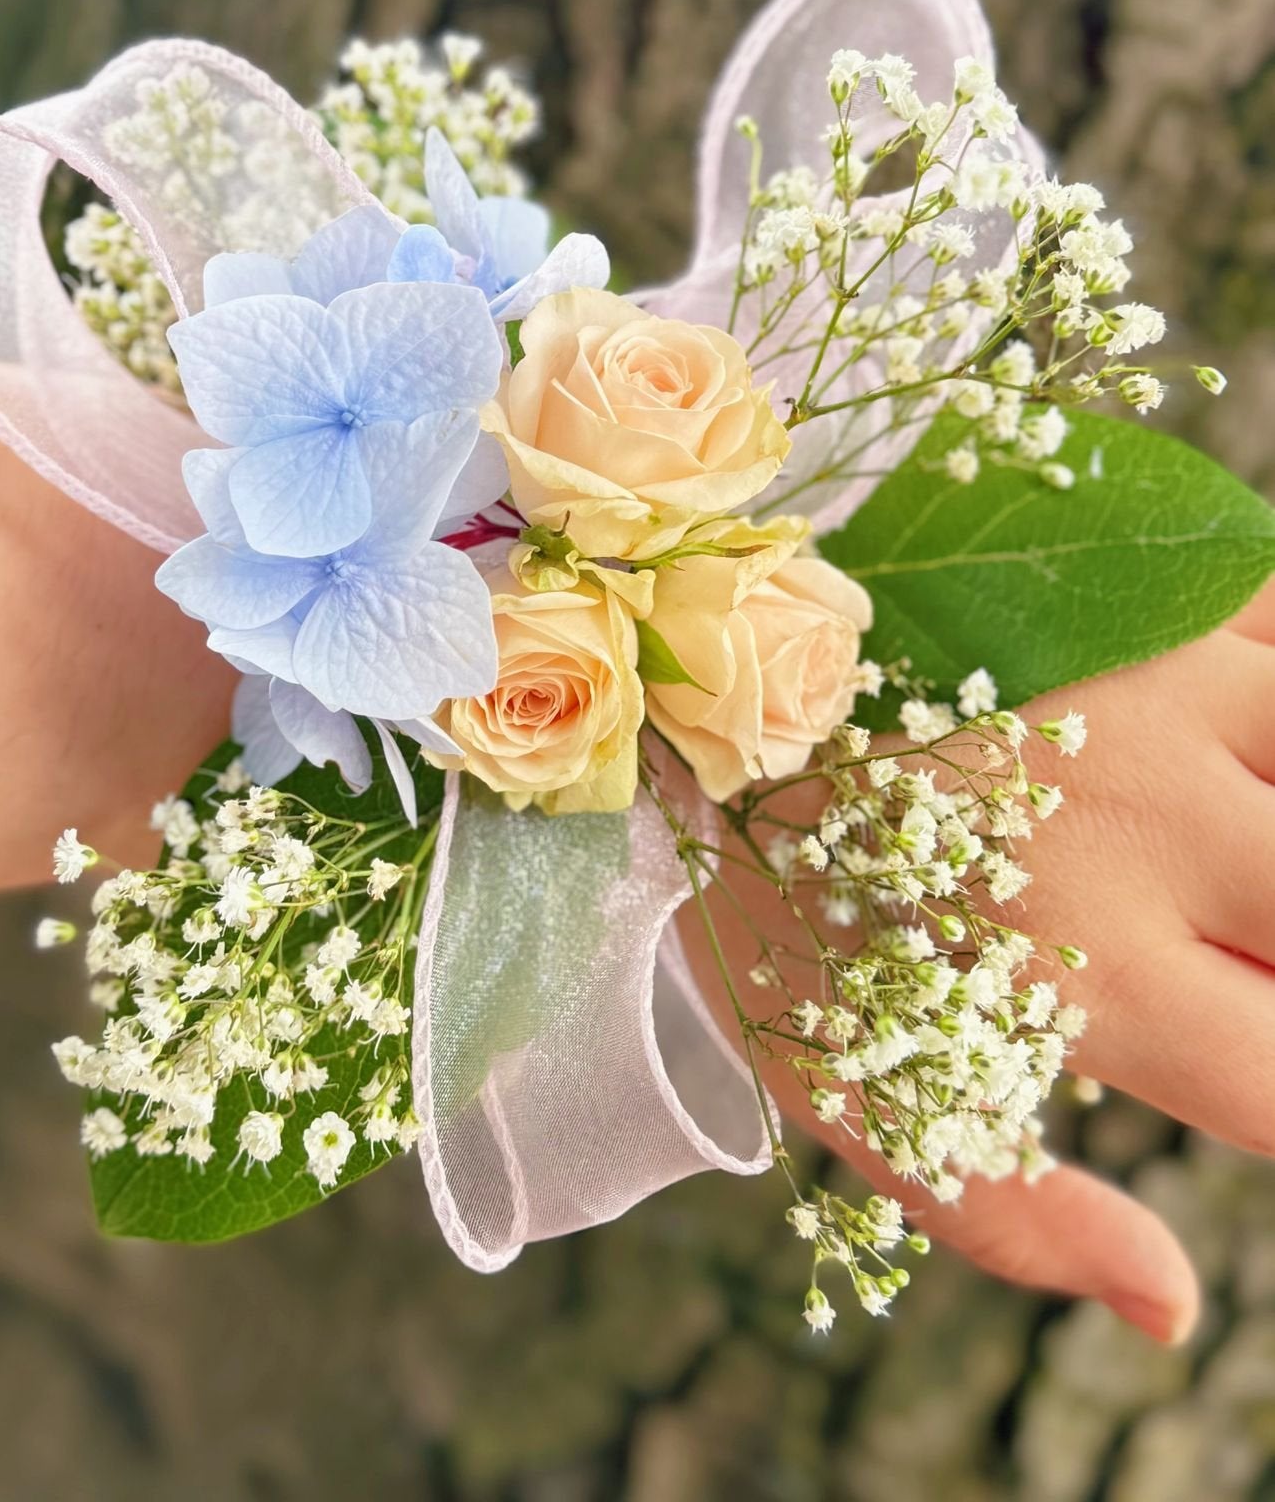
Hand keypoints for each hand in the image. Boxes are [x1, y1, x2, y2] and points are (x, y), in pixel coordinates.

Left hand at [682, 577, 1274, 1343]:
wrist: (689, 688)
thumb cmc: (775, 907)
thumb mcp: (852, 1096)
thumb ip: (1016, 1219)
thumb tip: (1175, 1310)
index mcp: (1099, 985)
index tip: (1244, 1052)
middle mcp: (1157, 840)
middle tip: (1227, 942)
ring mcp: (1166, 701)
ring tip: (1237, 844)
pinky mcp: (1148, 598)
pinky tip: (1240, 738)